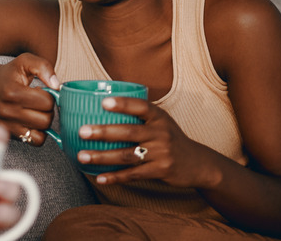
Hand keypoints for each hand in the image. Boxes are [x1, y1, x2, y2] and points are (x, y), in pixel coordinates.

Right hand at [0, 53, 59, 145]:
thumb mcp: (25, 61)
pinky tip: (32, 121)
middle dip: (48, 110)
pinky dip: (38, 133)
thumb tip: (57, 86)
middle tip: (39, 101)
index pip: (47, 102)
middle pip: (46, 119)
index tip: (41, 91)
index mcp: (13, 92)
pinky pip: (34, 141)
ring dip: (43, 121)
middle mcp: (8, 111)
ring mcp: (7, 125)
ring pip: (42, 132)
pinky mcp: (8, 133)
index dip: (49, 96)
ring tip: (35, 110)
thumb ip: (43, 67)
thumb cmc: (8, 73)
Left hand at [75, 97, 216, 187]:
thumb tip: (100, 105)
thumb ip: (139, 115)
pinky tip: (99, 177)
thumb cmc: (170, 138)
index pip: (140, 106)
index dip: (122, 104)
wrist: (198, 164)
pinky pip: (133, 174)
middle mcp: (161, 133)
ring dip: (102, 157)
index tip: (103, 102)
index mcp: (159, 117)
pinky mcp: (161, 171)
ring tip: (82, 156)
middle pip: (128, 132)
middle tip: (82, 132)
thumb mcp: (161, 122)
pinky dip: (115, 177)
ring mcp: (162, 153)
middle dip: (103, 132)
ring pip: (127, 155)